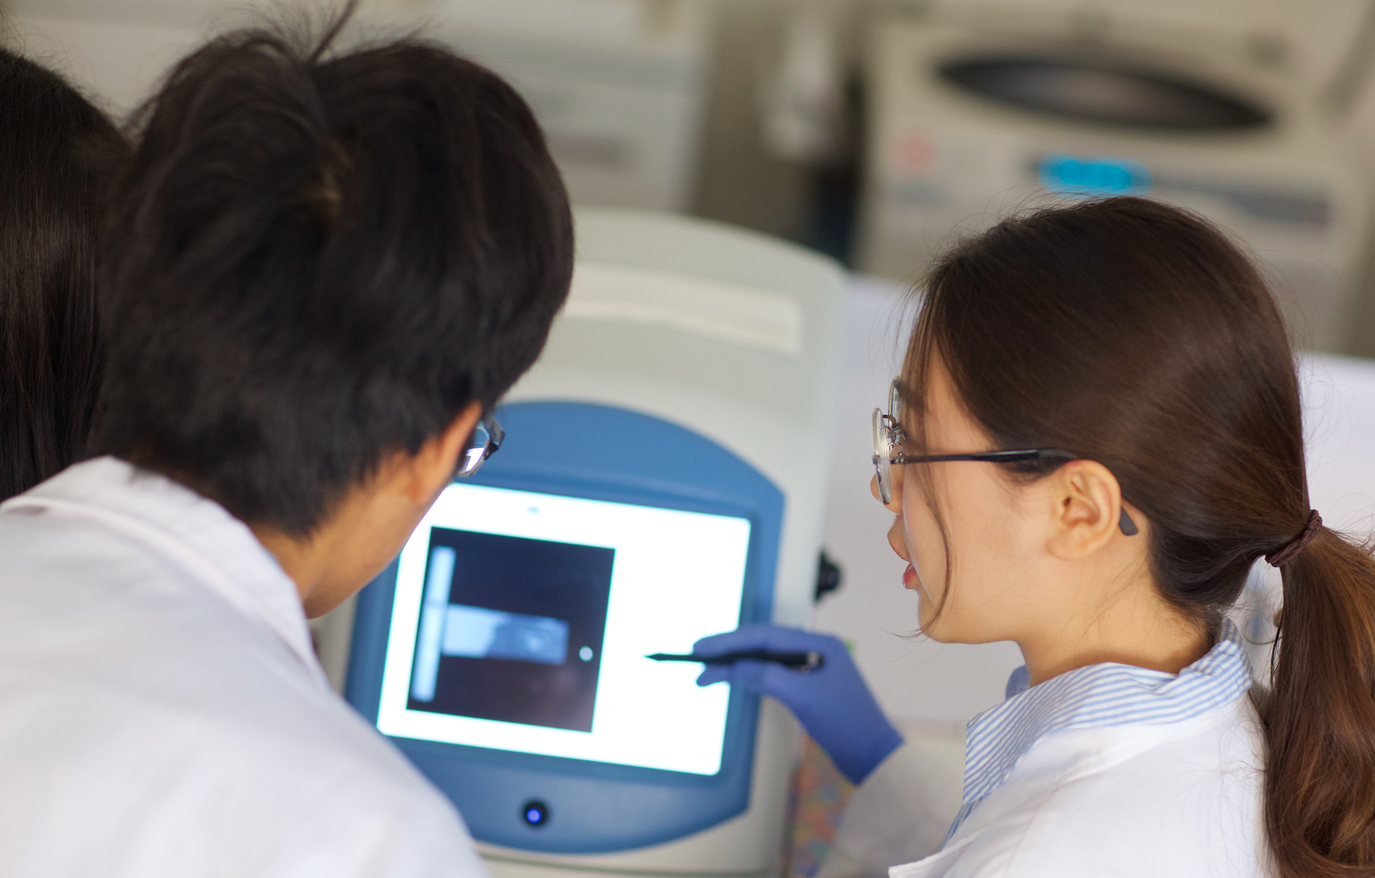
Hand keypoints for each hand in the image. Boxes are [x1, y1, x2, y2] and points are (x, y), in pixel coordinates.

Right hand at [693, 624, 901, 784]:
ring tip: (706, 674)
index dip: (730, 640)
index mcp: (819, 644)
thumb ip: (768, 676)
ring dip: (736, 665)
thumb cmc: (845, 724)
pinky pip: (772, 674)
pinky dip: (751, 677)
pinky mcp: (808, 688)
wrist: (873, 756)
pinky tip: (734, 680)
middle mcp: (815, 650)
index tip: (701, 647)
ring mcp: (811, 669)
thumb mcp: (803, 697)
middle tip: (696, 656)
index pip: (765, 635)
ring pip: (765, 660)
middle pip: (763, 644)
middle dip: (728, 650)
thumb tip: (736, 667)